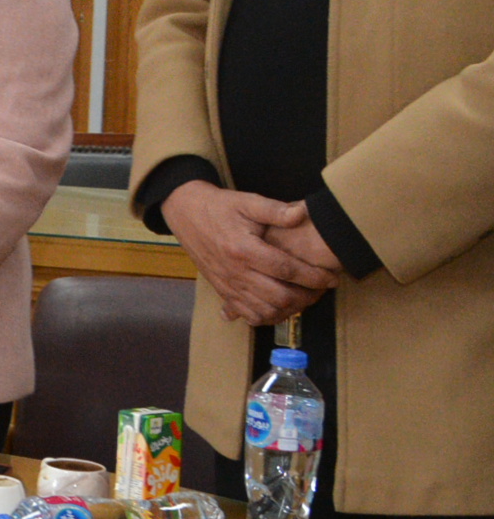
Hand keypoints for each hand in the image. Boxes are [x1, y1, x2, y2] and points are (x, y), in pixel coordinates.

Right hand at [160, 182, 341, 324]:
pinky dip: (267, 317)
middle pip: (280, 297)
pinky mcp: (222, 291)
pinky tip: (279, 307)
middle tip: (321, 289)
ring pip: (266, 311)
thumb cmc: (219, 207)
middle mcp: (236, 272)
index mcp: (244, 249)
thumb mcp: (246, 201)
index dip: (314, 276)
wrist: (185, 213)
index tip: (332, 278)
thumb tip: (303, 213)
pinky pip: (248, 315)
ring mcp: (228, 285)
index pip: (287, 270)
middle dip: (307, 297)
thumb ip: (275, 210)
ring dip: (290, 309)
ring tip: (304, 297)